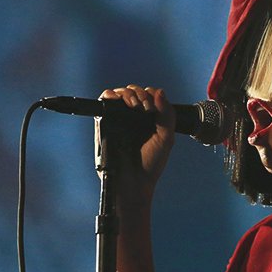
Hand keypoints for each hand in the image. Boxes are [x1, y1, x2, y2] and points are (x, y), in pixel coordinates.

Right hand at [99, 85, 174, 203]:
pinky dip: (111, 95)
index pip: (149, 95)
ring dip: (128, 93)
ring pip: (120, 93)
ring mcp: (119, 118)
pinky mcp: (105, 122)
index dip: (151, 95)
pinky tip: (120, 101)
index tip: (154, 107)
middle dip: (140, 93)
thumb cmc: (151, 162)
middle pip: (134, 91)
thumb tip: (160, 91)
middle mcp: (133, 117)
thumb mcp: (166, 137)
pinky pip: (104, 100)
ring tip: (135, 105)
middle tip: (145, 107)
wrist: (134, 180)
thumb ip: (167, 114)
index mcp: (149, 119)